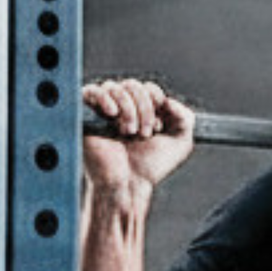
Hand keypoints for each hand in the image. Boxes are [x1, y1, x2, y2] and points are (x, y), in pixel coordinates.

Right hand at [82, 78, 195, 192]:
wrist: (128, 184)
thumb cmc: (150, 167)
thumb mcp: (180, 143)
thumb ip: (185, 118)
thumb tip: (170, 100)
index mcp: (142, 108)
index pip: (149, 88)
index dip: (156, 101)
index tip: (159, 127)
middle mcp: (123, 106)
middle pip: (133, 85)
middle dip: (143, 108)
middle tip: (145, 133)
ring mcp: (103, 110)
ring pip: (114, 87)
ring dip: (128, 109)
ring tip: (129, 132)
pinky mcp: (86, 116)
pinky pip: (90, 91)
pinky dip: (104, 98)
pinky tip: (112, 113)